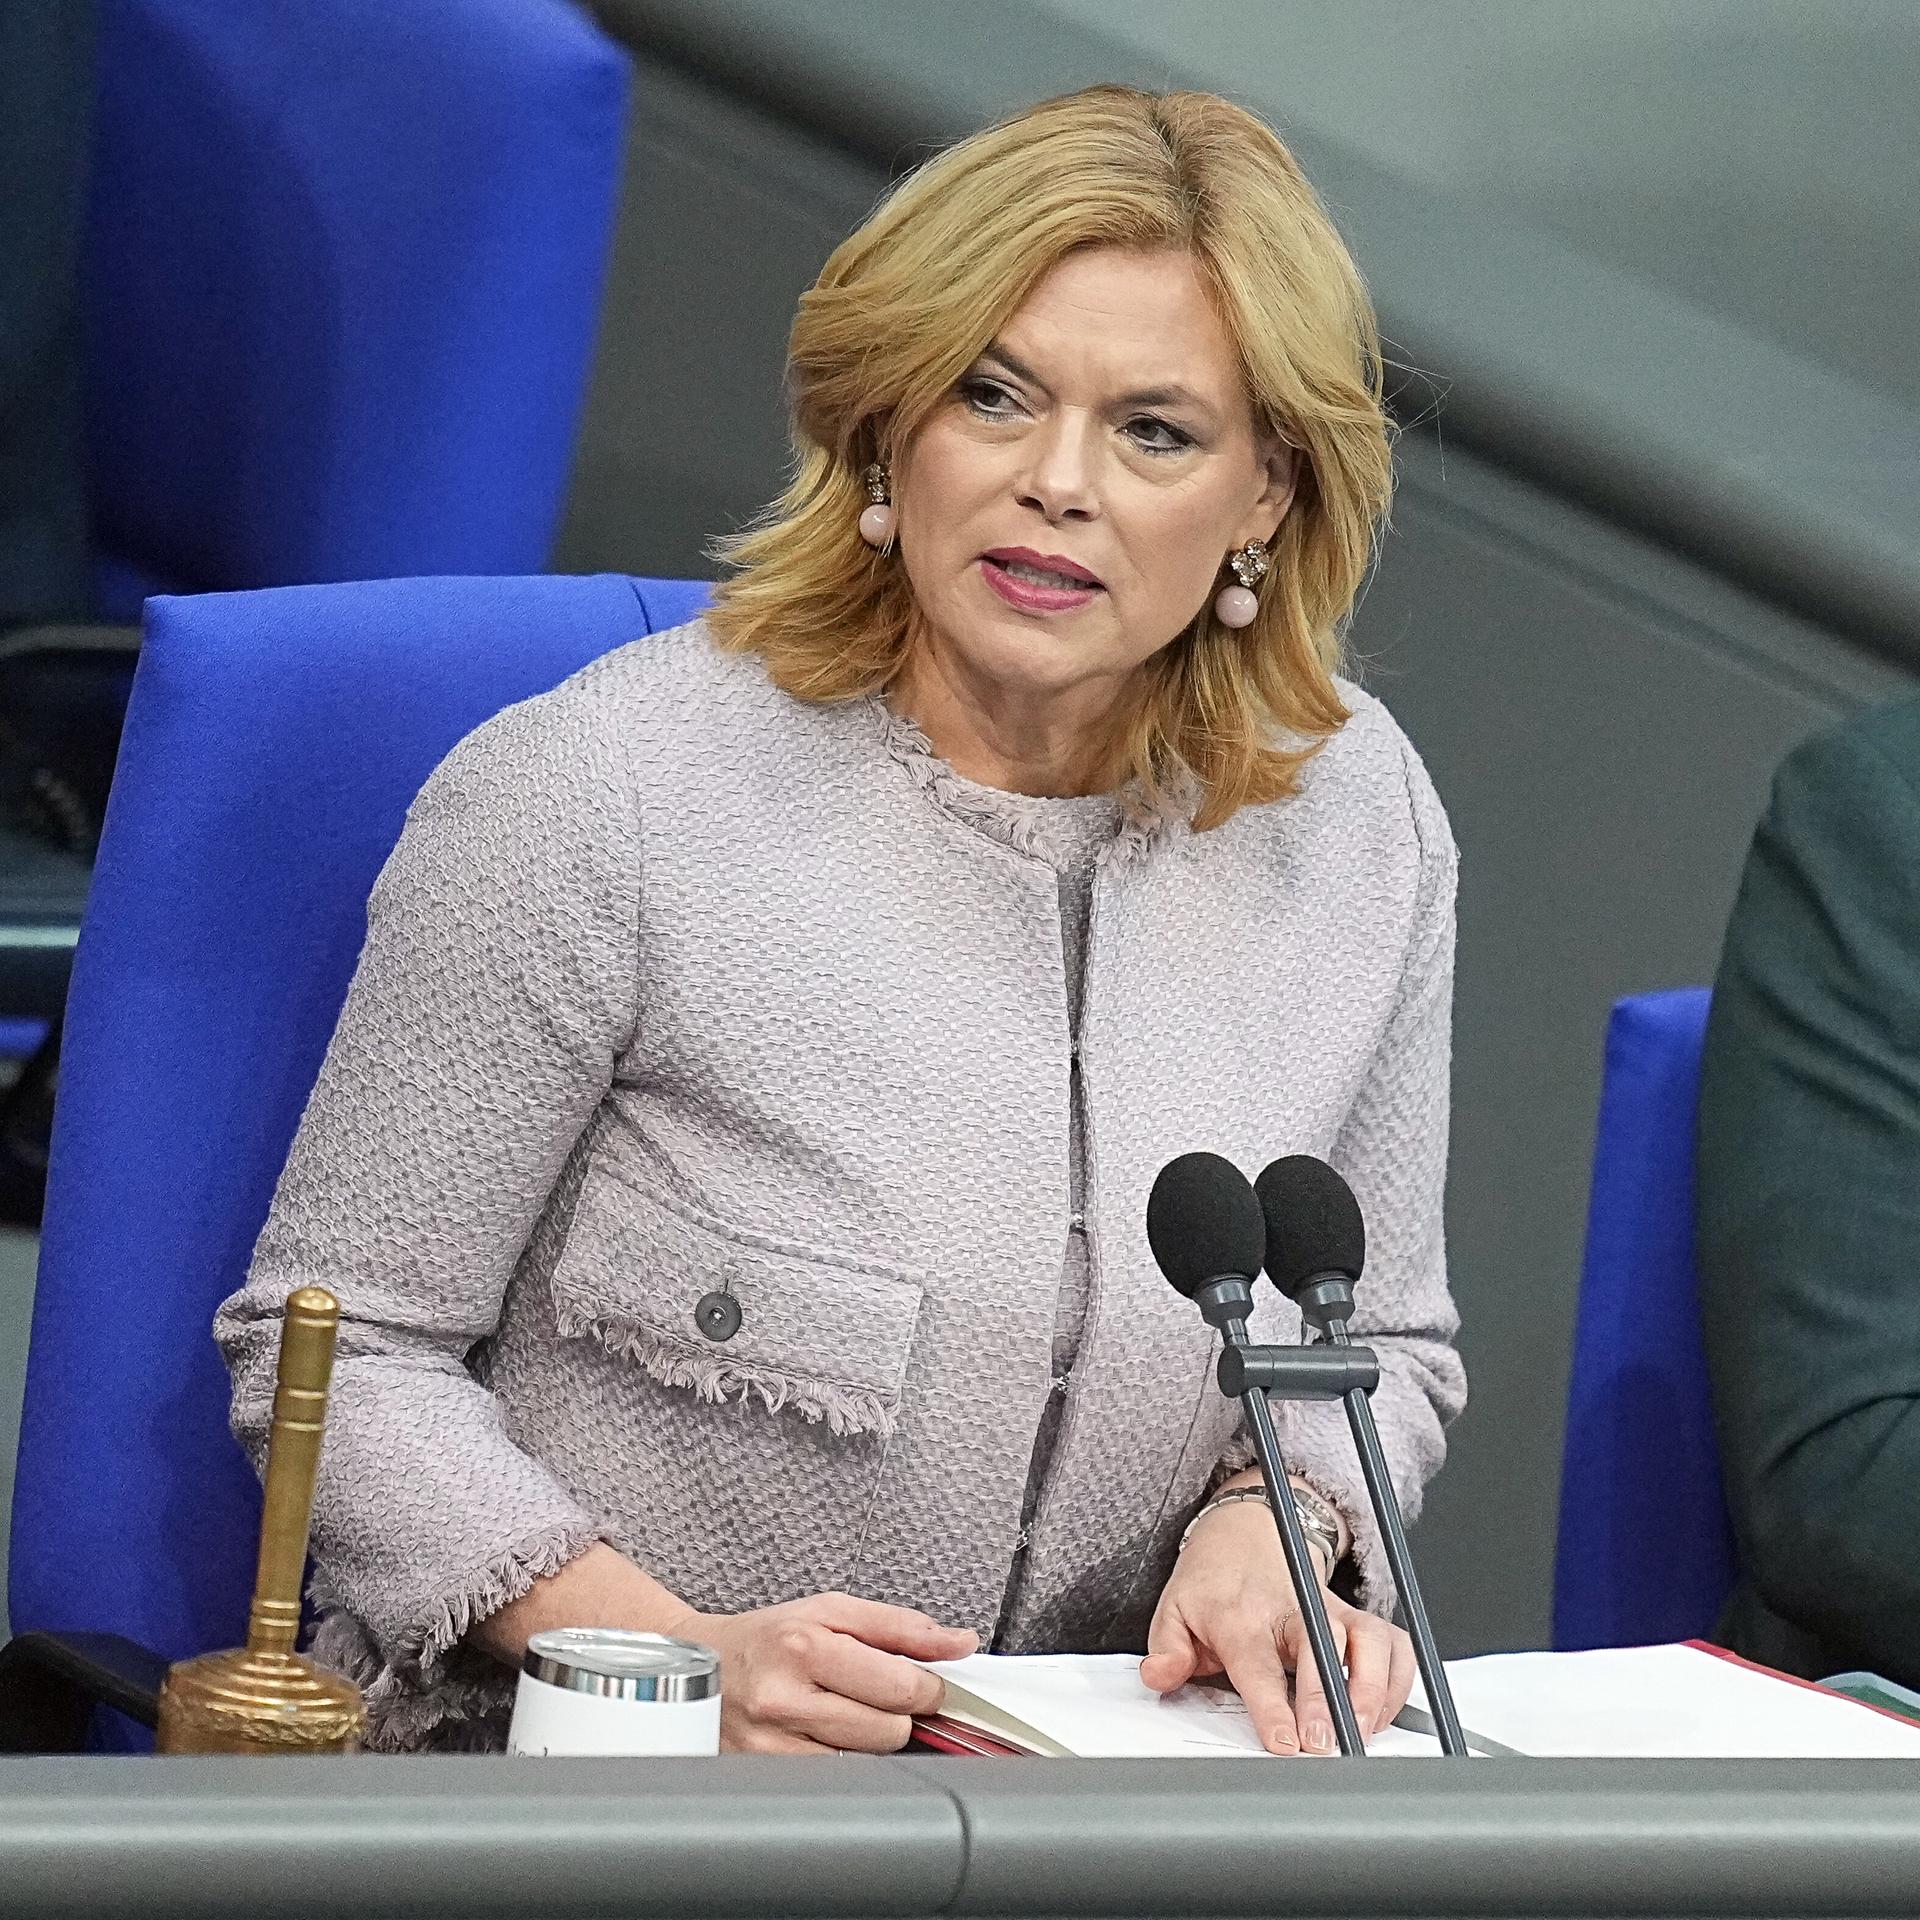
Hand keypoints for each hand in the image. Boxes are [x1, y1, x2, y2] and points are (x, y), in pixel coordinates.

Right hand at [665, 1591, 977, 1753]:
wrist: (698, 1666)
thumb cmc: (768, 1637)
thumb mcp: (832, 1610)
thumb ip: (902, 1626)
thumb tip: (960, 1643)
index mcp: (804, 1646)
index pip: (898, 1687)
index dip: (928, 1689)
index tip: (928, 1685)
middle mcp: (783, 1699)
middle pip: (888, 1733)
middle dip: (898, 1715)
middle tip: (878, 1697)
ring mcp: (769, 1746)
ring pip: (863, 1763)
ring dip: (869, 1742)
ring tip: (846, 1714)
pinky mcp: (762, 1777)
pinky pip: (832, 1781)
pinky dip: (841, 1761)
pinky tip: (824, 1738)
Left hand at [1140, 1498, 1413, 1754]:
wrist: (1246, 1534)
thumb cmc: (1214, 1583)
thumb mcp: (1174, 1610)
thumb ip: (1166, 1649)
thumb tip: (1158, 1676)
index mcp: (1242, 1616)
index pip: (1258, 1661)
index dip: (1273, 1705)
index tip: (1284, 1741)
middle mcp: (1293, 1610)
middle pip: (1321, 1646)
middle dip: (1329, 1698)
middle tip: (1326, 1744)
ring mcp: (1331, 1611)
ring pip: (1369, 1640)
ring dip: (1373, 1689)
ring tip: (1362, 1732)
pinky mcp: (1359, 1617)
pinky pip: (1394, 1644)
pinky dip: (1399, 1680)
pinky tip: (1383, 1713)